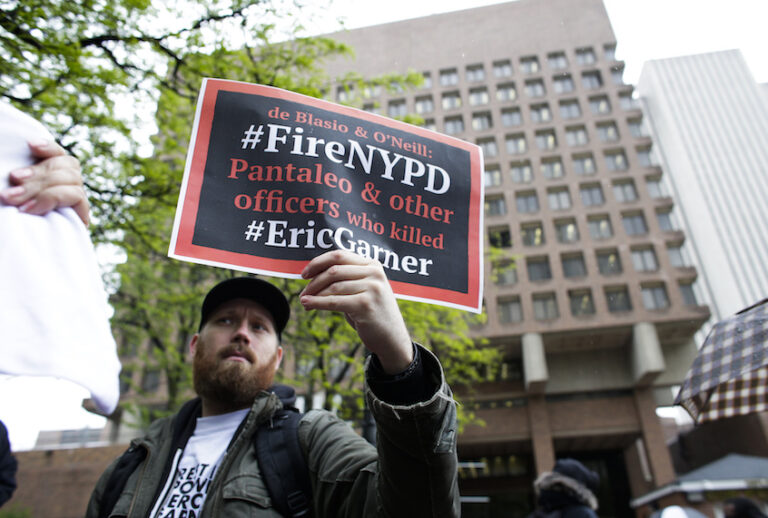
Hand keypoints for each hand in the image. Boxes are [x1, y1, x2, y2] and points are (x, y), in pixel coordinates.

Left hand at [0, 139, 88, 224]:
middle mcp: (69, 187)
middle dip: (35, 174)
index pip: (60, 156)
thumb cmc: (9, 224)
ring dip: (40, 187)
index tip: (29, 145)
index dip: (49, 148)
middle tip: (10, 188)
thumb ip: (20, 185)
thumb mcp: (13, 199)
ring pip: (71, 178)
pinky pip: (76, 196)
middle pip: (66, 165)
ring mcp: (76, 202)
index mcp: (54, 178)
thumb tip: (10, 173)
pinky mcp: (80, 217)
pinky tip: (30, 210)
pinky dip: (51, 198)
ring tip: (13, 201)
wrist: (21, 264)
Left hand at [300, 250, 413, 373]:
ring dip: (314, 294)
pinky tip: (306, 304)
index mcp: (373, 265)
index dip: (318, 262)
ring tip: (304, 302)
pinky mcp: (365, 305)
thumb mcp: (363, 290)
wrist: (391, 338)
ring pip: (332, 286)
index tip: (304, 274)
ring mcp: (372, 288)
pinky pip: (334, 301)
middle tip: (303, 293)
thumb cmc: (372, 313)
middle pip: (334, 270)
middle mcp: (374, 273)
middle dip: (314, 281)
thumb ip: (346, 278)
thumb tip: (312, 274)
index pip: (339, 255)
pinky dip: (317, 302)